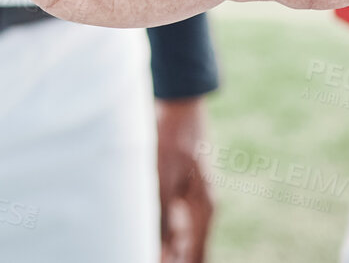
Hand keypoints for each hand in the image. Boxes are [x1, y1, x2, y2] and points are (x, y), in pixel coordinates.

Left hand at [157, 98, 213, 262]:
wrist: (179, 102)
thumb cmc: (171, 137)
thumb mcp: (163, 177)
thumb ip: (163, 216)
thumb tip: (159, 250)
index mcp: (204, 208)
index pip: (195, 255)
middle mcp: (203, 206)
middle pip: (190, 249)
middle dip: (172, 258)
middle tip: (147, 256)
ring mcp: (194, 198)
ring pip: (182, 238)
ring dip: (167, 249)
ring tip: (143, 249)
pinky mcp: (182, 188)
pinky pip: (176, 222)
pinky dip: (164, 234)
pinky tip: (149, 236)